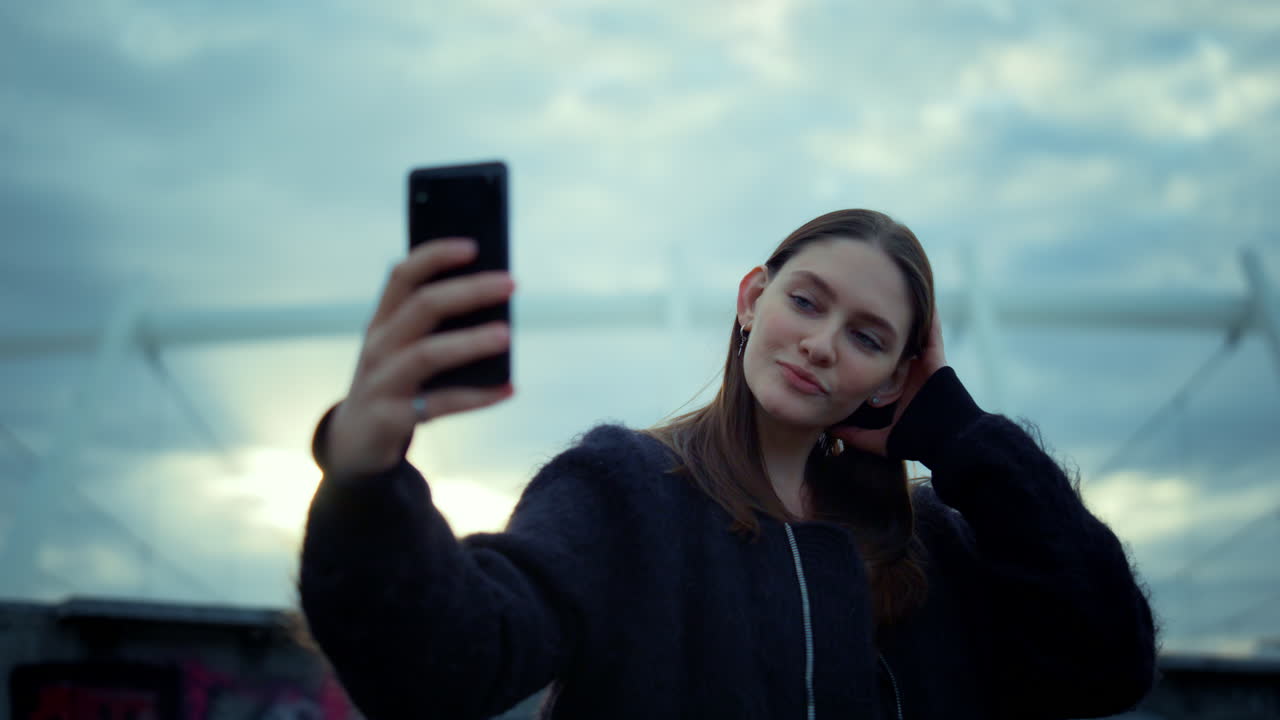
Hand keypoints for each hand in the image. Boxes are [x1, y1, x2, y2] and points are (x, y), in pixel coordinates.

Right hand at [324, 238, 514, 476]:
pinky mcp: (391, 418)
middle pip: (422, 307)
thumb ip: (435, 326)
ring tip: (507, 335)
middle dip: (469, 291)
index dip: (435, 256)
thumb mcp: (402, 349)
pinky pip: (440, 405)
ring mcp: (382, 382)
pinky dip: (478, 397)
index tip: (473, 246)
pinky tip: (509, 388)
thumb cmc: (394, 383)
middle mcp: (378, 346)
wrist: (354, 442)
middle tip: (510, 283)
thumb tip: (495, 306)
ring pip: (428, 354)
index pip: (403, 276)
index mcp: (382, 321)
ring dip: (470, 342)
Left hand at [831, 309, 946, 456]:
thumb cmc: (919, 441)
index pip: (883, 360)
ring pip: (915, 333)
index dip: (869, 347)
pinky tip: (919, 295)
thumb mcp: (881, 439)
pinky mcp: (938, 360)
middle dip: (886, 325)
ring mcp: (927, 363)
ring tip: (893, 290)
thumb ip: (857, 435)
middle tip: (866, 304)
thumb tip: (832, 430)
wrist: (949, 443)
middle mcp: (914, 371)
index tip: (850, 333)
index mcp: (901, 385)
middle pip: (897, 342)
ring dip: (906, 316)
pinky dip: (928, 316)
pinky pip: (933, 332)